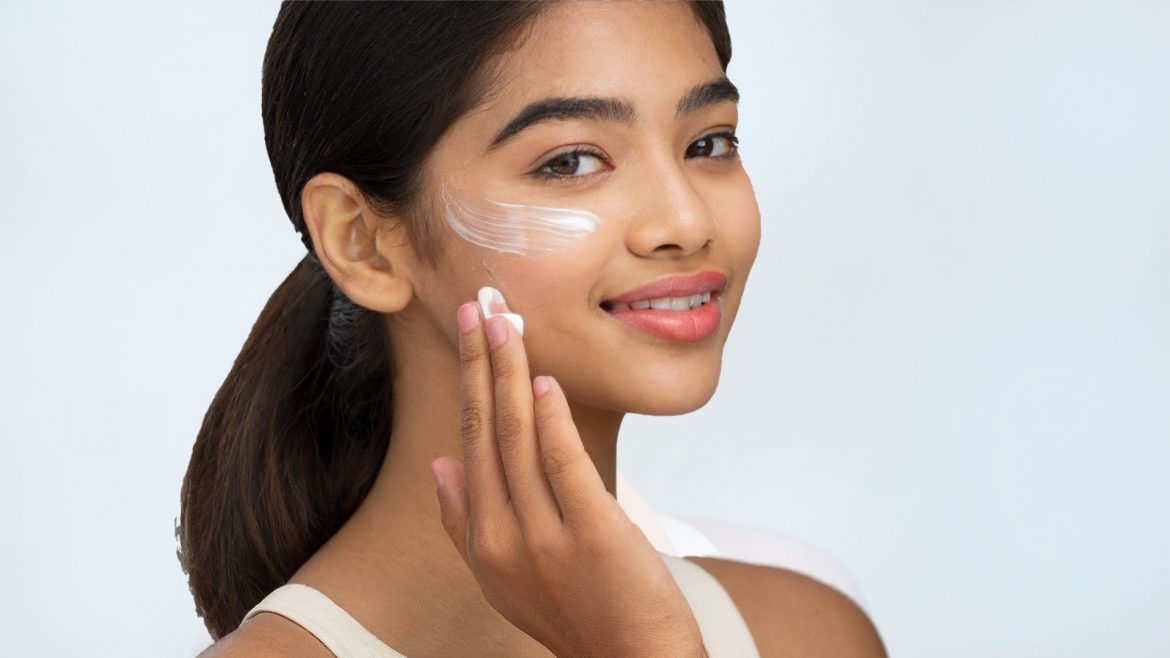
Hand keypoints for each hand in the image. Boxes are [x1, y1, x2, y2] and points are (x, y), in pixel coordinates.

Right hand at [430, 292, 705, 656]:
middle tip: (479, 301)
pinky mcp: (593, 534)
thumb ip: (463, 522)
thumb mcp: (501, 577)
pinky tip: (544, 381)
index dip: (468, 382)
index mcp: (480, 541)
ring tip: (506, 320)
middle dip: (481, 360)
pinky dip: (552, 420)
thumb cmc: (573, 614)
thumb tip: (438, 462)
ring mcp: (545, 537)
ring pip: (518, 439)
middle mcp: (502, 537)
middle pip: (486, 431)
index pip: (468, 442)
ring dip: (511, 373)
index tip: (468, 331)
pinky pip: (564, 466)